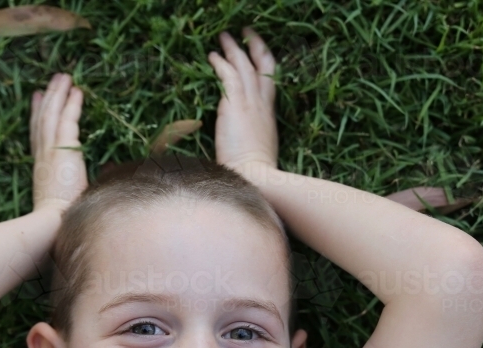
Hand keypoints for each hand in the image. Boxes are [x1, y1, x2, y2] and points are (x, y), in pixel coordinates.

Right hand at [31, 73, 87, 213]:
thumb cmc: (59, 222)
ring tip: (64, 76)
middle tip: (53, 80)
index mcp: (41, 168)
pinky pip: (67, 120)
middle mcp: (42, 156)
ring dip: (59, 94)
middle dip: (48, 98)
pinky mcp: (62, 149)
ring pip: (52, 114)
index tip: (38, 99)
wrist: (52, 225)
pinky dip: (72, 104)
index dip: (37, 115)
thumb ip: (71, 193)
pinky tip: (78, 91)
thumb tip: (89, 188)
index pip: (37, 136)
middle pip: (42, 119)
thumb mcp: (62, 204)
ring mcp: (50, 151)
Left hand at [207, 27, 277, 173]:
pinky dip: (221, 64)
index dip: (264, 64)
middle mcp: (262, 106)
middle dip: (254, 47)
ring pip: (244, 67)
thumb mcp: (257, 153)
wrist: (256, 178)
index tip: (258, 52)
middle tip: (245, 33)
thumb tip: (240, 141)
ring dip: (233, 50)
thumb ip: (249, 141)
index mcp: (268, 116)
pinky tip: (212, 56)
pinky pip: (229, 77)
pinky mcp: (236, 106)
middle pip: (262, 67)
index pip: (270, 82)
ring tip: (223, 38)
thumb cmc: (255, 174)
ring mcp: (250, 104)